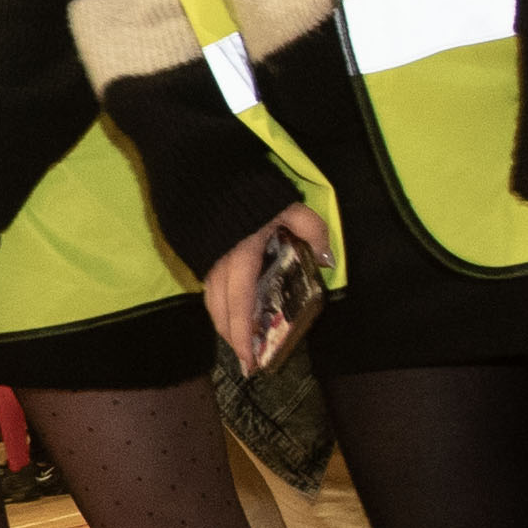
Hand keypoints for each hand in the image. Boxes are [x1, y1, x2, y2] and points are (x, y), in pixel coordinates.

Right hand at [202, 205, 333, 372]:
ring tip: (240, 341)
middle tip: (248, 362)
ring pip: (212, 302)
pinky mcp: (200, 253)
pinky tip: (231, 310)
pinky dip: (221, 306)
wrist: (204, 166)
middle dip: (233, 339)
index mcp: (241, 257)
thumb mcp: (289, 205)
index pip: (240, 305)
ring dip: (225, 325)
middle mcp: (219, 265)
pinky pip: (209, 288)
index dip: (243, 336)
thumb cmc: (250, 189)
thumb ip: (312, 231)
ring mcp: (206, 259)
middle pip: (222, 311)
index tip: (250, 361)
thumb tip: (328, 261)